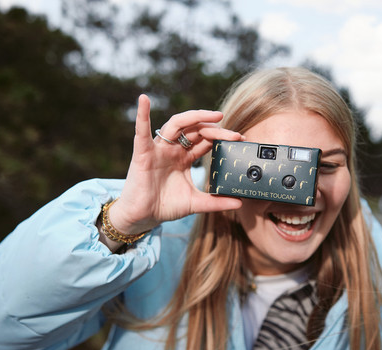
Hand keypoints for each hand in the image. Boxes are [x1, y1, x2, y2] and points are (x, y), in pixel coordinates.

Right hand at [107, 94, 243, 236]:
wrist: (142, 217)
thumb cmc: (164, 206)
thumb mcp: (195, 202)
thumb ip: (216, 202)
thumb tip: (240, 203)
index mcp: (184, 157)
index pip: (205, 140)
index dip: (222, 137)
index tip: (240, 139)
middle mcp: (172, 149)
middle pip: (196, 130)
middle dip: (216, 130)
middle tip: (234, 134)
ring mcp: (158, 149)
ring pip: (177, 124)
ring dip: (195, 116)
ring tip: (215, 115)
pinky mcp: (143, 153)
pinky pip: (141, 131)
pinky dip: (142, 114)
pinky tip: (144, 100)